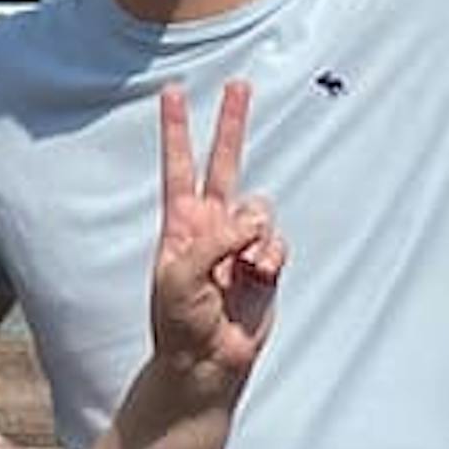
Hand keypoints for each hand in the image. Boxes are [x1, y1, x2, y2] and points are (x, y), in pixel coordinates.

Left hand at [144, 81, 280, 404]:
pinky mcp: (266, 264)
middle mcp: (211, 225)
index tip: (170, 92)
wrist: (206, 363)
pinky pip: (278, 243)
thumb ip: (215, 239)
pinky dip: (271, 258)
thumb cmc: (179, 322)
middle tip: (239, 85)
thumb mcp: (180, 275)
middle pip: (225, 163)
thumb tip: (254, 219)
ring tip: (242, 268)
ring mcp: (241, 243)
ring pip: (261, 209)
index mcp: (180, 222)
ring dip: (256, 234)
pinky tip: (257, 279)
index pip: (178, 165)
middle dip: (232, 124)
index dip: (176, 129)